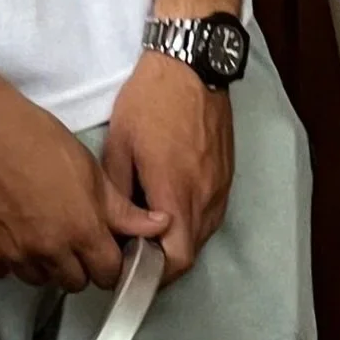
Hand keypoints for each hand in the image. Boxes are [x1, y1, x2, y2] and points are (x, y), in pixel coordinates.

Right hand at [0, 79, 167, 290]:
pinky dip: (7, 258)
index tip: (100, 250)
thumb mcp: (89, 169)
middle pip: (74, 282)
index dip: (107, 264)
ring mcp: (14, 255)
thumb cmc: (38, 139)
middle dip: (77, 265)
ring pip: (39, 279)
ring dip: (42, 263)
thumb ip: (122, 209)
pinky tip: (7, 230)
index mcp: (83, 230)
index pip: (108, 274)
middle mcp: (50, 251)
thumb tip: (163, 225)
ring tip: (35, 229)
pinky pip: (3, 272)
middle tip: (67, 236)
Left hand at [103, 50, 235, 282]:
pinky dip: (189, 222)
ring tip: (150, 231)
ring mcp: (219, 188)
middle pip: (188, 254)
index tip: (132, 273)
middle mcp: (204, 198)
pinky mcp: (226, 177)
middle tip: (135, 255)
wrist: (192, 62)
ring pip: (200, 235)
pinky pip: (209, 214)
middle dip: (162, 263)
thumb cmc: (152, 99)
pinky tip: (169, 207)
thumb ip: (117, 194)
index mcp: (175, 194)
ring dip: (177, 242)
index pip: (174, 260)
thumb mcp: (119, 146)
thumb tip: (113, 225)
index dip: (153, 276)